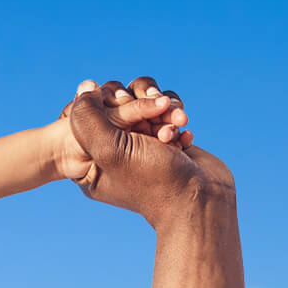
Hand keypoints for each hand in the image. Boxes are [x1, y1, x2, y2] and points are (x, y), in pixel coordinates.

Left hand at [53, 76, 191, 183]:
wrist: (202, 200)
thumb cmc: (155, 180)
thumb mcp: (110, 148)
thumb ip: (88, 117)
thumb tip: (84, 87)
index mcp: (89, 162)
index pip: (85, 116)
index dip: (106, 102)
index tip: (123, 104)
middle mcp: (112, 153)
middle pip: (116, 105)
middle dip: (141, 104)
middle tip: (157, 108)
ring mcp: (140, 145)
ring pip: (144, 104)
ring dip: (164, 110)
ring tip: (177, 124)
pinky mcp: (164, 140)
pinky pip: (165, 112)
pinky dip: (175, 119)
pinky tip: (183, 140)